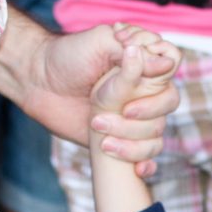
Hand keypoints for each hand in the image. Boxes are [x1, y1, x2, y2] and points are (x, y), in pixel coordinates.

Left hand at [21, 20, 178, 174]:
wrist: (39, 82)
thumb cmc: (67, 56)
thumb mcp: (100, 42)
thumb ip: (132, 51)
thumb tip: (166, 64)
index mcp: (141, 62)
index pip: (172, 64)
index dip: (162, 72)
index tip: (136, 76)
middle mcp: (142, 89)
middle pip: (168, 102)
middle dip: (146, 110)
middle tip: (121, 110)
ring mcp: (132, 116)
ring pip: (157, 132)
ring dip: (134, 137)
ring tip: (102, 135)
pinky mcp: (120, 138)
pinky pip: (145, 155)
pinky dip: (145, 164)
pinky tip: (137, 170)